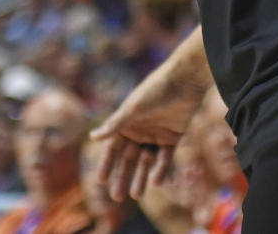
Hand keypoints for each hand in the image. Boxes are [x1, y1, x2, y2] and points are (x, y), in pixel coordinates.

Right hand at [91, 28, 211, 200]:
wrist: (185, 80)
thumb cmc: (156, 90)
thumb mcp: (134, 108)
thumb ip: (115, 125)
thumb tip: (92, 137)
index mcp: (127, 122)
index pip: (114, 148)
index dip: (107, 164)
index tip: (101, 180)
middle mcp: (140, 130)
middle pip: (129, 158)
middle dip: (123, 176)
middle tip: (117, 197)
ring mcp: (156, 134)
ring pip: (146, 161)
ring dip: (141, 177)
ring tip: (136, 195)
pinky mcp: (173, 136)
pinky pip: (165, 157)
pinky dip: (161, 169)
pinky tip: (157, 181)